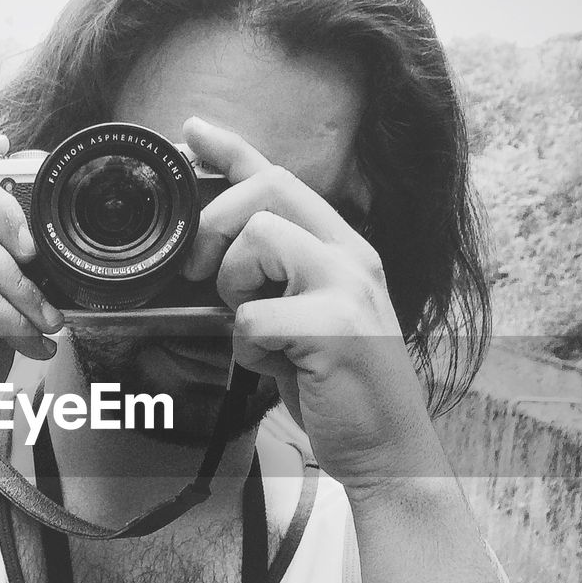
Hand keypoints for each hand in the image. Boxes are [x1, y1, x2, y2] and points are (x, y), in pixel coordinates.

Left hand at [180, 117, 449, 495]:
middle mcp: (352, 257)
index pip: (284, 178)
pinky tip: (279, 367)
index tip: (193, 132)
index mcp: (345, 250)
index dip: (234, 149)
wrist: (388, 450)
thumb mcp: (306, 321)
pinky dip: (249, 350)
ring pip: (259, 240)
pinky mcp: (334, 328)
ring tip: (257, 328)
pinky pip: (252, 318)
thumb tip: (213, 260)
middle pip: (269, 189)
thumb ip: (274, 283)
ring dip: (234, 286)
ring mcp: (347, 288)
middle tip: (200, 270)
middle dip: (217, 220)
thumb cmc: (338, 388)